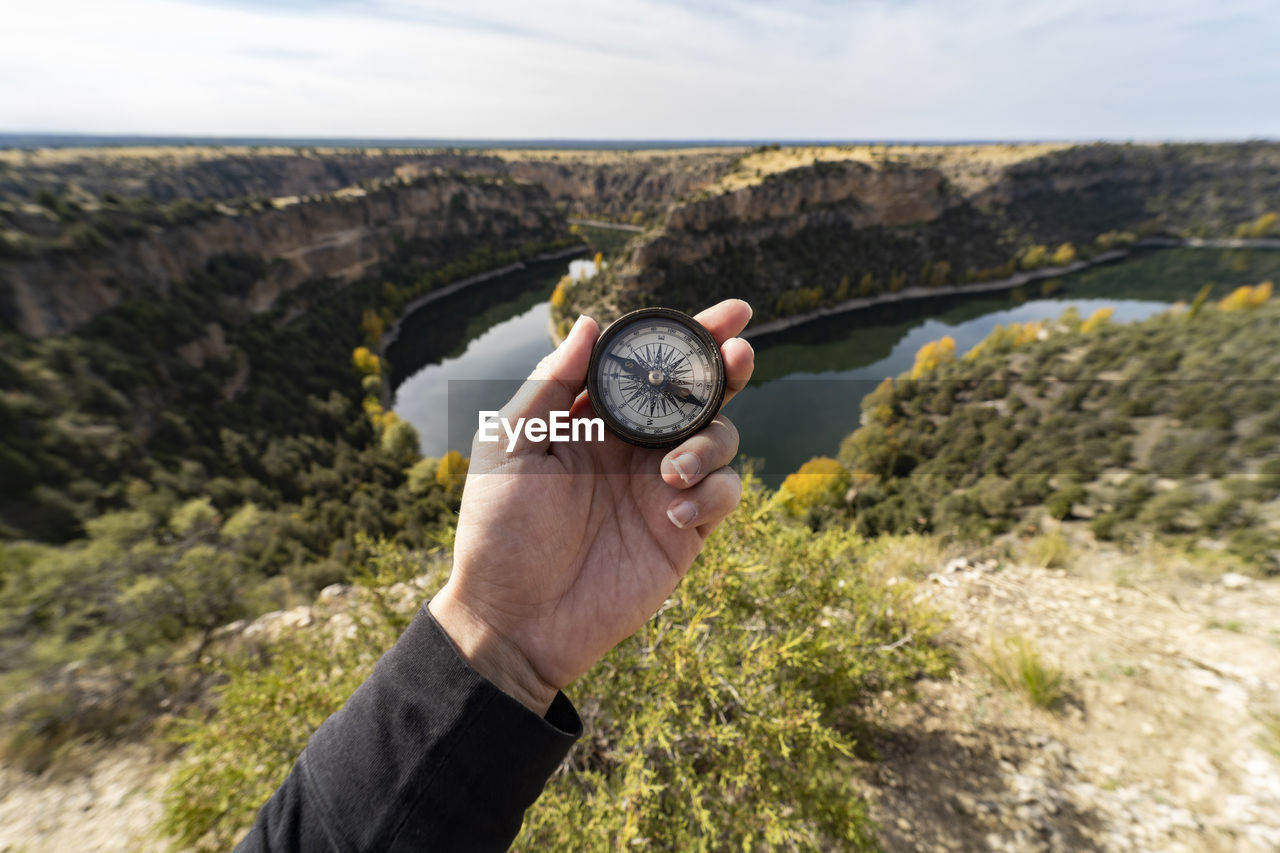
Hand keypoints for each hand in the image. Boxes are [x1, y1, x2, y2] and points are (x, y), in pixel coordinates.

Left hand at [429, 300, 754, 713]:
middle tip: (740, 354)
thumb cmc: (499, 532)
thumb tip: (589, 324)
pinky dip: (713, 494)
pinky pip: (724, 495)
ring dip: (711, 442)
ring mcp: (663, 488)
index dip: (689, 336)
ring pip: (721, 439)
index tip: (729, 313)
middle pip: (698, 394)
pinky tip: (674, 511)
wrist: (514, 620)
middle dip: (727, 368)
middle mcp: (635, 447)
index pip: (649, 366)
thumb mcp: (509, 447)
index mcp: (595, 419)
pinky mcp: (684, 532)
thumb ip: (550, 384)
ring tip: (673, 473)